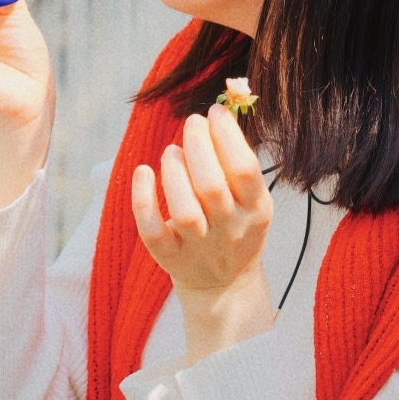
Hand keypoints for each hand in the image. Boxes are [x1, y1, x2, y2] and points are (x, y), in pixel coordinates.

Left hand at [130, 106, 274, 360]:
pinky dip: (142, 199)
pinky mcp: (170, 258)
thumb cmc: (235, 227)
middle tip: (192, 124)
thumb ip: (238, 162)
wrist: (224, 286)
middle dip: (198, 146)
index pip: (244, 169)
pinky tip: (143, 171)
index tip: (215, 113)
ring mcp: (199, 247)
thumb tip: (219, 113)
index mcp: (256, 210)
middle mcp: (230, 230)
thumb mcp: (251, 199)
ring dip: (174, 171)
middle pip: (211, 186)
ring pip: (184, 210)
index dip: (228, 136)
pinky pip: (152, 231)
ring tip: (172, 151)